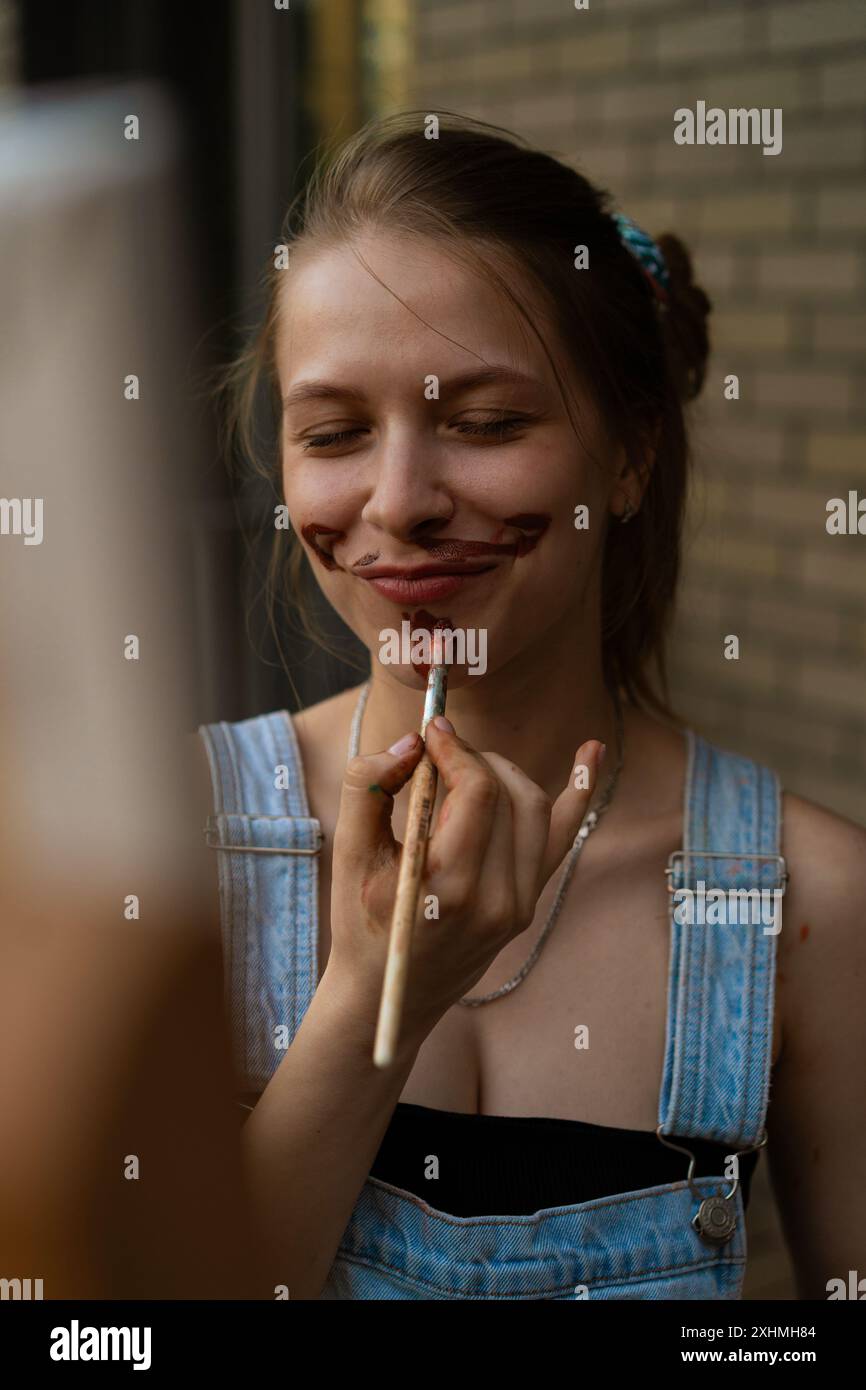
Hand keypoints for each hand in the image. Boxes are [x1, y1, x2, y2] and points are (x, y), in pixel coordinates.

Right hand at [326, 715, 604, 1048]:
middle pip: (509, 794)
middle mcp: (497, 899)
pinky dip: (578, 794)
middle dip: (475, 758)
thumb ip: (368, 787)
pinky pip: (561, 838)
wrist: (385, 998)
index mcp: (451, 887)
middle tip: (438, 751)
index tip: (430, 730)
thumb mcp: (347, 855)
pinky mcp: (527, 904)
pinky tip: (593, 752)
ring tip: (464, 766)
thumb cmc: (360, 923)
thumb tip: (411, 742)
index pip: (478, 792)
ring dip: (503, 772)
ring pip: (535, 808)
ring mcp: (520, 904)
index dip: (456, 749)